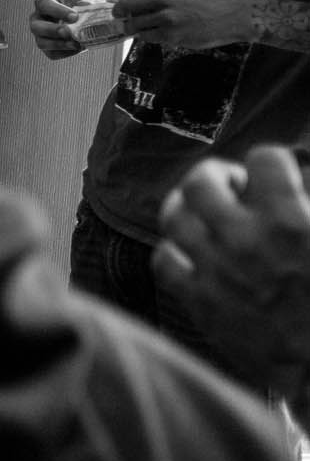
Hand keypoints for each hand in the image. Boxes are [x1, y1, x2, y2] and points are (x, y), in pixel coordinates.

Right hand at [28, 0, 87, 59]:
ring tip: (76, 44)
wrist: (89, 19)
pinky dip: (66, 52)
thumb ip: (88, 2)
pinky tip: (78, 48)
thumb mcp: (88, 0)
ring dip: (59, 45)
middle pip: (37, 27)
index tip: (75, 17)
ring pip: (42, 43)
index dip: (58, 11)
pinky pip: (52, 54)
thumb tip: (87, 6)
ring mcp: (40, 35)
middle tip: (68, 32)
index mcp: (44, 1)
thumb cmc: (85, 6)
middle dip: (53, 31)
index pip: (44, 4)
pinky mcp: (47, 48)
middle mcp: (37, 18)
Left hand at [111, 0, 253, 50]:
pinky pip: (147, 37)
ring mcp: (166, 17)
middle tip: (117, 17)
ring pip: (134, 24)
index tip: (118, 4)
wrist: (233, 16)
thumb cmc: (208, 1)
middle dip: (118, 12)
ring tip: (136, 29)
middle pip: (126, 5)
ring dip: (132, 28)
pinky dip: (147, 37)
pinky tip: (156, 35)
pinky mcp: (170, 34)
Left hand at [154, 145, 309, 397]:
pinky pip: (164, 262)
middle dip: (214, 176)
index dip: (270, 163)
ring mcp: (217, 270)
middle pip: (200, 182)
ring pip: (174, 218)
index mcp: (291, 220)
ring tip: (198, 211)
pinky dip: (172, 251)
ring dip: (185, 208)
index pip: (264, 158)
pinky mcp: (200, 301)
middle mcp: (246, 238)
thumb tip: (303, 182)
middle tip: (228, 185)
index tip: (273, 173)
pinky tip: (187, 252)